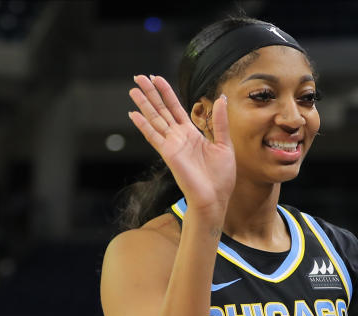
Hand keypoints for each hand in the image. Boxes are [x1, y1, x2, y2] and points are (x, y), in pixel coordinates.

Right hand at [128, 75, 235, 219]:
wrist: (215, 198)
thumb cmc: (221, 177)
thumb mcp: (224, 144)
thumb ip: (220, 122)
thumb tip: (221, 99)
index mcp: (191, 134)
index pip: (175, 108)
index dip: (166, 92)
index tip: (157, 78)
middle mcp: (179, 138)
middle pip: (161, 110)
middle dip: (150, 93)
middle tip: (139, 76)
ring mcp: (172, 145)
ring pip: (155, 120)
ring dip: (144, 105)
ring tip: (133, 89)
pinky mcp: (169, 154)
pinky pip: (154, 137)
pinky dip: (143, 125)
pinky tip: (133, 114)